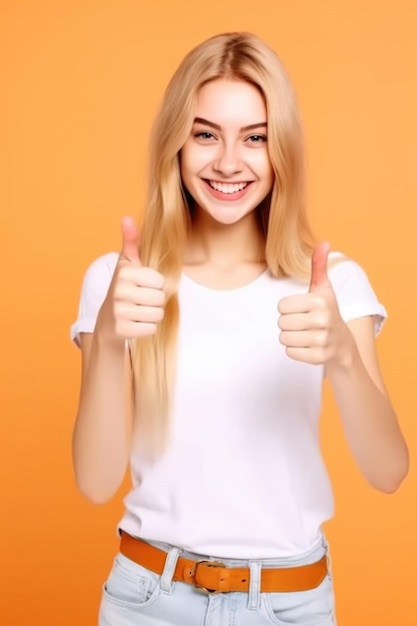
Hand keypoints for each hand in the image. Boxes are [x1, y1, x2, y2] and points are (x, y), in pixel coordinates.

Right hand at [97, 216, 165, 339]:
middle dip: (155, 302)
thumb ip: (131, 242)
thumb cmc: (124, 289)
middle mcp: (119, 290)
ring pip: (158, 314)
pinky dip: (147, 328)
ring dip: (152, 315)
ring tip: (139, 311)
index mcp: (124, 272)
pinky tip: (135, 323)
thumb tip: (127, 218)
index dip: (156, 286)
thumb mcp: (127, 264)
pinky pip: (151, 329)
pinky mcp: (122, 330)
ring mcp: (119, 311)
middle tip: (141, 301)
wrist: (108, 320)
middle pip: (160, 298)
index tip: (143, 286)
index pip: (161, 281)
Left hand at [277, 242, 352, 365]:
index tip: (303, 310)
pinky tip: (308, 345)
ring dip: (291, 337)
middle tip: (304, 323)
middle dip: (289, 323)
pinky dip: (295, 350)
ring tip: (306, 334)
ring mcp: (321, 340)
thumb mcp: (323, 289)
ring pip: (284, 338)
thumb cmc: (327, 311)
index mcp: (319, 301)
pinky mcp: (318, 357)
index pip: (281, 307)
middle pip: (281, 323)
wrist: (342, 343)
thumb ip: (319, 266)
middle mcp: (322, 320)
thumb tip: (324, 242)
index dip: (288, 309)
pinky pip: (290, 352)